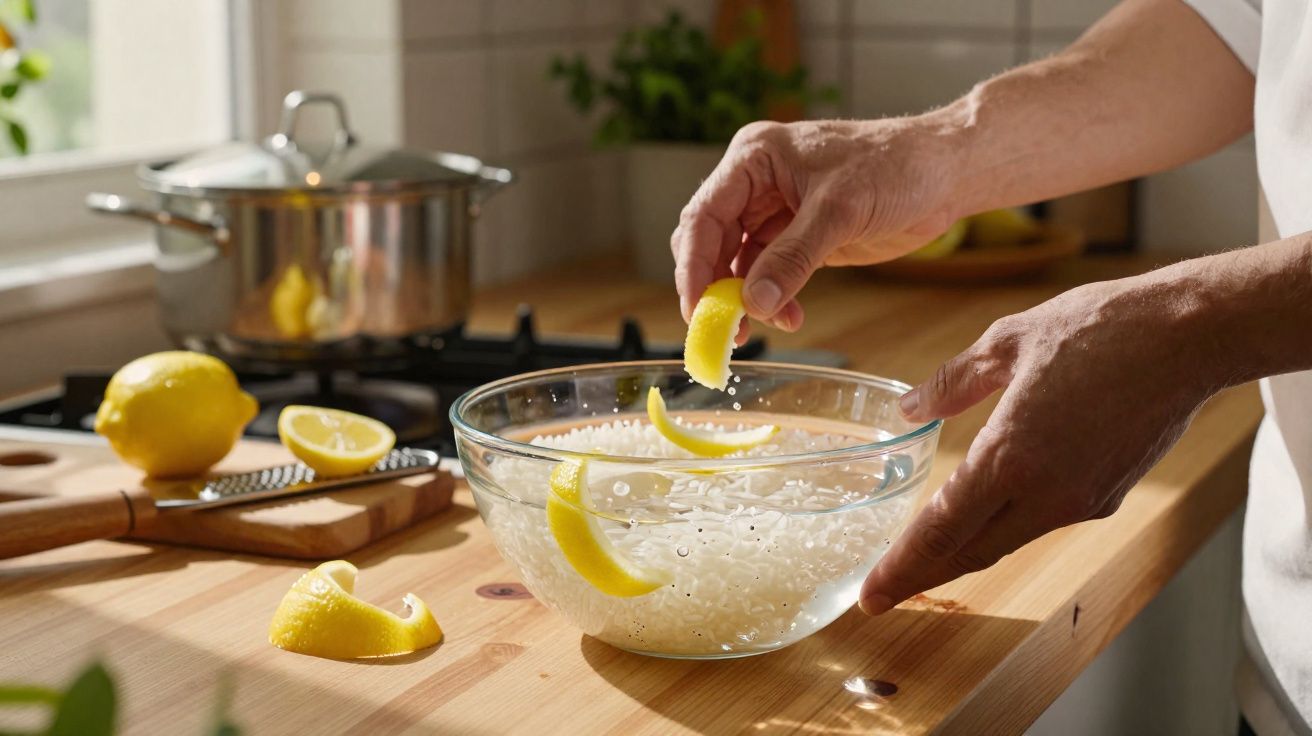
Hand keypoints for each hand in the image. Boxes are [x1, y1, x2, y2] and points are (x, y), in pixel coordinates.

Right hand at [670, 118, 960, 333]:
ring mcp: (775, 211)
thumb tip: (753, 303)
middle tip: (722, 331)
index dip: (693, 266)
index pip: (703, 215)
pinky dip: (772, 300)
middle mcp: (756, 183)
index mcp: (754, 158)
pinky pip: (767, 274)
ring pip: (737, 263)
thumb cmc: (897, 166)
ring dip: (746, 300)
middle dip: (715, 288)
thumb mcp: (840, 211)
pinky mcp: (798, 237)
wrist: (946, 173)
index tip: (698, 309)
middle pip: (711, 242)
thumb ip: (793, 257)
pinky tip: (790, 317)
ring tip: (766, 328)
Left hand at [859, 271, 1218, 614]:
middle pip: (970, 552)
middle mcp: (1046, 492)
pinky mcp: (1106, 497)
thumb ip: (952, 382)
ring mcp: (1080, 500)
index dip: (902, 567)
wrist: (1189, 337)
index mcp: (1011, 455)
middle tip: (881, 593)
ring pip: (1005, 540)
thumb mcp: (1007, 342)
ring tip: (921, 559)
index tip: (870, 596)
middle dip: (921, 576)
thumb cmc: (1099, 328)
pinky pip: (1039, 521)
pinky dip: (1003, 527)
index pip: (941, 530)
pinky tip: (984, 517)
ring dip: (961, 553)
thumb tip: (910, 409)